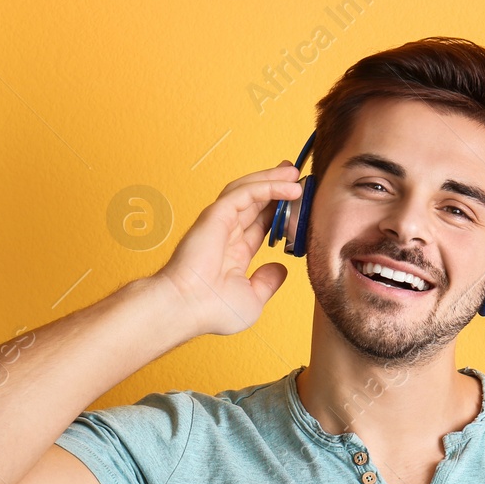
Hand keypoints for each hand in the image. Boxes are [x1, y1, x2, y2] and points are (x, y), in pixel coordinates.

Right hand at [153, 163, 304, 336]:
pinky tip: (288, 186)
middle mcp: (226, 235)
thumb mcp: (252, 298)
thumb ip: (267, 282)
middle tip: (295, 175)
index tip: (296, 203)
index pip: (259, 224)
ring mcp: (220, 223)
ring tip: (294, 173)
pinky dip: (268, 186)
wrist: (188, 308)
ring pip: (249, 191)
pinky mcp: (217, 215)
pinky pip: (245, 193)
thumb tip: (280, 269)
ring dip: (272, 179)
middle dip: (275, 186)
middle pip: (255, 202)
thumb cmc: (211, 310)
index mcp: (233, 253)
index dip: (277, 211)